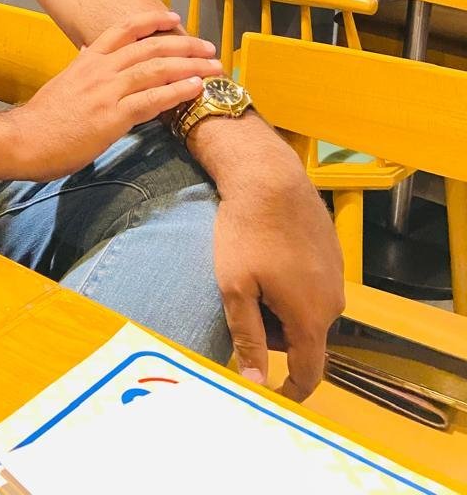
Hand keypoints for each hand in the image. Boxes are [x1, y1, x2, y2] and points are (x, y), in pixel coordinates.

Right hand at [9, 11, 220, 180]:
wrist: (24, 140)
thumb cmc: (43, 118)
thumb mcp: (64, 82)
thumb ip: (82, 67)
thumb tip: (89, 51)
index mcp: (88, 60)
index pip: (124, 29)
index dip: (152, 21)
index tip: (174, 18)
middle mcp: (100, 69)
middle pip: (150, 47)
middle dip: (183, 45)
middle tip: (208, 46)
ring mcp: (107, 92)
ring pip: (156, 70)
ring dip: (190, 66)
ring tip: (213, 66)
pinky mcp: (112, 117)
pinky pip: (152, 100)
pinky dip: (177, 92)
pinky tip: (196, 89)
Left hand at [213, 140, 344, 400]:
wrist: (270, 178)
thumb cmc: (247, 233)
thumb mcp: (236, 287)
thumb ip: (248, 338)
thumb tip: (255, 384)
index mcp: (310, 318)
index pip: (309, 373)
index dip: (291, 391)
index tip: (271, 395)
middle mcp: (333, 304)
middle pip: (304, 340)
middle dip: (275, 335)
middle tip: (243, 305)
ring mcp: (337, 276)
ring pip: (308, 311)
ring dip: (282, 308)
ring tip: (253, 276)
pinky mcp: (334, 254)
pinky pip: (313, 286)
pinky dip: (292, 284)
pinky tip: (270, 257)